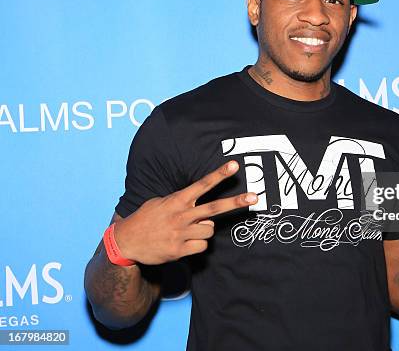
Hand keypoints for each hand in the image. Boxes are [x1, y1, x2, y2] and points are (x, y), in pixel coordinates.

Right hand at [113, 160, 256, 264]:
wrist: (126, 242)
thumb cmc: (147, 219)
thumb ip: (181, 200)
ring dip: (204, 231)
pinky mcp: (179, 250)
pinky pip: (202, 247)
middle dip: (236, 202)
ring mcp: (181, 233)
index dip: (219, 174)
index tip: (234, 165)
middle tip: (255, 197)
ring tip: (187, 231)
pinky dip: (197, 245)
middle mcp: (181, 215)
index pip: (202, 184)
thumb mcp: (161, 202)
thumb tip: (200, 203)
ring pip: (209, 231)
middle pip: (214, 208)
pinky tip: (183, 243)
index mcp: (177, 200)